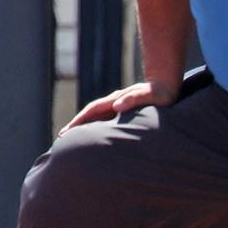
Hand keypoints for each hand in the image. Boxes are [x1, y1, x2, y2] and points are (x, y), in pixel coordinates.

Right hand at [61, 80, 175, 132]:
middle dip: (75, 125)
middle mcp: (113, 103)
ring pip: (96, 119)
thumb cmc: (158, 92)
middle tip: (61, 138)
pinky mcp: (123, 113)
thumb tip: (115, 106)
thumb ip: (133, 99)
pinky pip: (105, 122)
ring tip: (72, 141)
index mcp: (115, 99)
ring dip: (83, 128)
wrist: (166, 85)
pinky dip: (96, 129)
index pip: (92, 110)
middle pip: (89, 115)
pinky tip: (94, 139)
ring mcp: (117, 108)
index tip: (67, 131)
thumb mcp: (147, 95)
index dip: (79, 120)